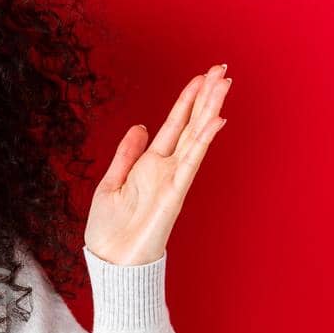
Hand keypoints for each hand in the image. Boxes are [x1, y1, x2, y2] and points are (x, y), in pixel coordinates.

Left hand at [84, 64, 231, 265]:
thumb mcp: (110, 183)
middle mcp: (166, 168)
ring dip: (210, 108)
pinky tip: (217, 119)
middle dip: (206, 96)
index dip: (187, 100)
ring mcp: (173, 179)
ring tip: (224, 83)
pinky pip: (192, 161)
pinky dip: (204, 139)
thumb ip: (126, 154)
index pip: (175, 125)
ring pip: (196, 136)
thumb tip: (139, 127)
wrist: (111, 262)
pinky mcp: (175, 192)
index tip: (202, 77)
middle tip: (222, 69)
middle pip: (191, 124)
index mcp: (149, 165)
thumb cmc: (110, 231)